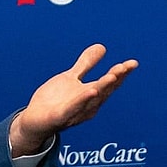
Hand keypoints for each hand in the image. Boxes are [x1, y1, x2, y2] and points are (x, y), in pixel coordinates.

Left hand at [9, 44, 138, 156]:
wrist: (35, 120)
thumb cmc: (55, 101)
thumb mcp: (70, 78)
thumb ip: (86, 64)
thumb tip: (102, 46)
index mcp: (91, 95)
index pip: (110, 84)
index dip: (121, 74)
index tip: (132, 63)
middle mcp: (87, 105)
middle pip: (104, 91)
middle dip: (115, 79)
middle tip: (124, 67)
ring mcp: (75, 112)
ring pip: (91, 100)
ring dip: (102, 87)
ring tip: (112, 76)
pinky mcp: (60, 117)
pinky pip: (72, 108)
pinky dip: (81, 100)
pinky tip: (90, 91)